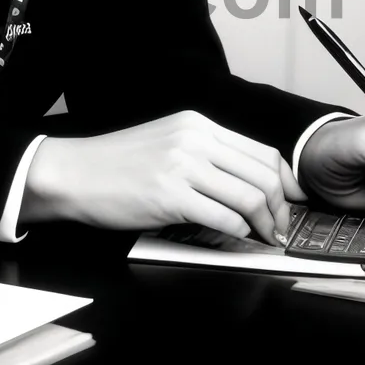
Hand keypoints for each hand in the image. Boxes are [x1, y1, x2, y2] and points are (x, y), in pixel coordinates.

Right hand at [24, 111, 306, 245]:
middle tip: (282, 227)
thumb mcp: (167, 143)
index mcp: (196, 124)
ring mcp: (182, 165)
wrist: (74, 173)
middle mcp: (194, 139)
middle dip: (282, 207)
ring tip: (267, 237)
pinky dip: (240, 233)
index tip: (291, 202)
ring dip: (267, 223)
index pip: (260, 150)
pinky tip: (239, 239)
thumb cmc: (116, 165)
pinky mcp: (170, 195)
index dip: (285, 181)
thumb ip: (204, 154)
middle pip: (263, 173)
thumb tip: (246, 181)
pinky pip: (224, 217)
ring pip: (250, 195)